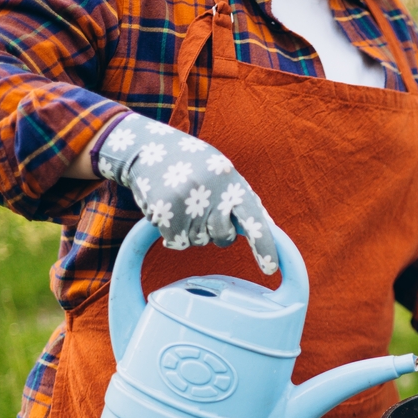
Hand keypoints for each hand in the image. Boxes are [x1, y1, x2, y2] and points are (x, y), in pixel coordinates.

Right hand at [95, 113, 278, 274]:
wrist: (147, 148)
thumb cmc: (193, 165)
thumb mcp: (223, 174)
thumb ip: (243, 201)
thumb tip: (268, 230)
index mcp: (231, 181)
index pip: (254, 220)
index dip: (264, 246)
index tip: (270, 269)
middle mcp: (210, 192)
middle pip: (223, 238)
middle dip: (217, 233)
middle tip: (204, 210)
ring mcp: (185, 202)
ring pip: (198, 242)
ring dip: (192, 230)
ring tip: (183, 202)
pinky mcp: (163, 213)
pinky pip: (176, 243)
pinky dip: (173, 233)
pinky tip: (169, 209)